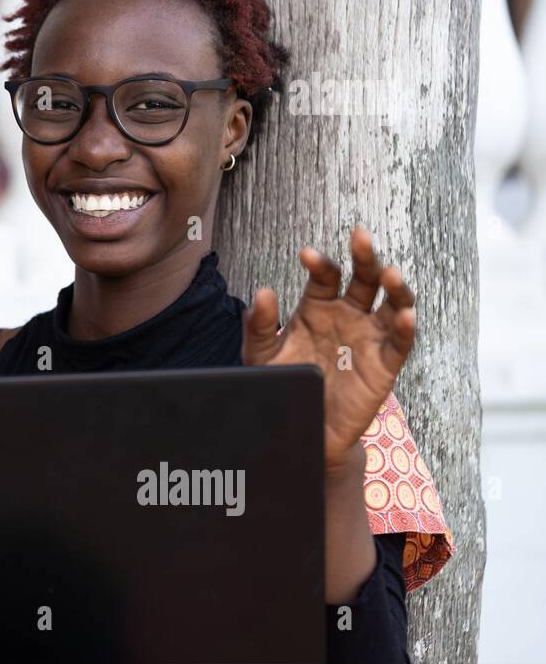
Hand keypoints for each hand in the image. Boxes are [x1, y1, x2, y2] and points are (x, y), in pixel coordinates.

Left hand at [242, 227, 416, 475]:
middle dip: (365, 257)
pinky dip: (404, 328)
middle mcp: (348, 315)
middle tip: (361, 237)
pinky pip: (399, 343)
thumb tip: (263, 292)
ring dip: (395, 288)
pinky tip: (404, 315)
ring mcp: (369, 338)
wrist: (299, 426)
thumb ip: (259, 325)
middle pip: (365, 279)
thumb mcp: (261, 354)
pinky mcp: (384, 365)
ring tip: (390, 274)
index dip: (319, 263)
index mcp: (319, 306)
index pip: (325, 275)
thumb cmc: (282, 382)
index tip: (306, 254)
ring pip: (392, 304)